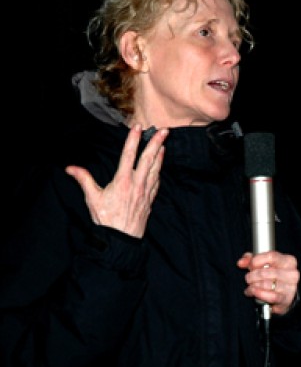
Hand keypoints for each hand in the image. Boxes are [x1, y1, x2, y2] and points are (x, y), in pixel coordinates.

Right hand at [66, 124, 167, 238]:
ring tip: (164, 143)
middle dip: (156, 143)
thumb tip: (70, 168)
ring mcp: (145, 191)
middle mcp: (136, 184)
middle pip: (148, 159)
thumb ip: (84, 180)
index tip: (137, 127)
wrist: (121, 239)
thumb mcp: (92, 198)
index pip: (129, 155)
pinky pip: (156, 181)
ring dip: (160, 155)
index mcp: (122, 181)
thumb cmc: (106, 219)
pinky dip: (158, 171)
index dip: (133, 140)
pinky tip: (160, 165)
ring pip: (155, 169)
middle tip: (164, 130)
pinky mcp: (149, 199)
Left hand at [237, 250, 299, 314]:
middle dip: (253, 276)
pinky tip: (254, 293)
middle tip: (248, 278)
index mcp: (288, 260)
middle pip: (266, 272)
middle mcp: (292, 273)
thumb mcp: (263, 264)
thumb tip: (241, 262)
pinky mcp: (287, 299)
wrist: (284, 294)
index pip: (271, 257)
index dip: (257, 261)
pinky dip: (260, 294)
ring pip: (267, 284)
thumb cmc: (274, 276)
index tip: (251, 266)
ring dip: (254, 286)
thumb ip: (251, 260)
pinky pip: (271, 296)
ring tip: (250, 287)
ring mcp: (291, 286)